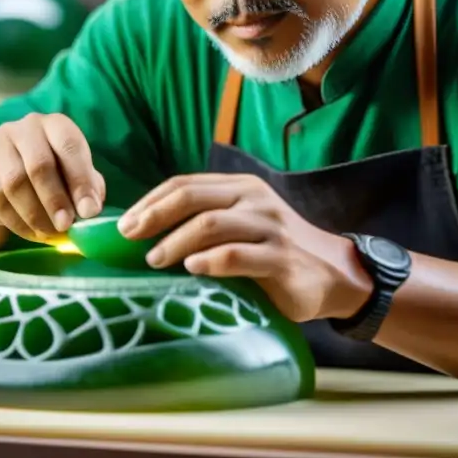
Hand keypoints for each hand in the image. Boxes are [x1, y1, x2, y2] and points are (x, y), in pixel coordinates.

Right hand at [0, 113, 105, 242]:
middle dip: (55, 200)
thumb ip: (88, 187)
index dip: (81, 180)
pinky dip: (19, 223)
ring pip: (14, 185)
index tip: (89, 210)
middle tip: (66, 225)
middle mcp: (23, 130)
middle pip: (38, 165)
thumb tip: (90, 209)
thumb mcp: (77, 171)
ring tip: (52, 232)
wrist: (10, 167)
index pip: (69, 146)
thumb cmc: (56, 170)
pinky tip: (34, 232)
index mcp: (54, 124)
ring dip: (35, 215)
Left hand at [117, 173, 373, 322]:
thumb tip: (147, 234)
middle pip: (193, 198)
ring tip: (153, 260)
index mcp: (240, 188)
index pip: (185, 184)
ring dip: (176, 241)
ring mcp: (269, 228)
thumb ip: (207, 221)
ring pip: (211, 224)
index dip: (150, 202)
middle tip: (130, 238)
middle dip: (155, 216)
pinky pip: (238, 255)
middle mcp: (254, 200)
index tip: (123, 224)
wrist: (333, 273)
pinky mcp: (281, 259)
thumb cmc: (276, 251)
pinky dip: (210, 260)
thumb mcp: (243, 225)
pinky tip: (191, 268)